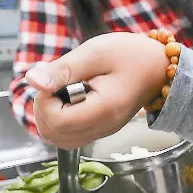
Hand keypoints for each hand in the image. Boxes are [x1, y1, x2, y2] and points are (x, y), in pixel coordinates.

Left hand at [27, 33, 168, 148]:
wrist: (160, 66)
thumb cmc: (132, 55)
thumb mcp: (95, 53)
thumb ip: (63, 69)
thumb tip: (32, 81)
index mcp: (103, 110)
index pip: (56, 122)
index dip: (44, 100)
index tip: (53, 79)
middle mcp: (104, 127)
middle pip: (54, 135)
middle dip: (44, 109)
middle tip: (56, 84)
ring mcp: (104, 130)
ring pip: (60, 139)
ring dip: (50, 116)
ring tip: (62, 91)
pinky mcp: (102, 128)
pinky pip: (71, 135)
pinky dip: (60, 120)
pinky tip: (68, 99)